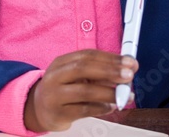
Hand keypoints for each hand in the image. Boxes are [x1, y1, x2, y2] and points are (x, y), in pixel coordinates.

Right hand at [24, 49, 138, 132]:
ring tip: (125, 96)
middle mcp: (55, 76)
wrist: (38, 109)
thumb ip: (97, 73)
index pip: (87, 55)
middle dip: (110, 71)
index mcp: (61, 62)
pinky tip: (111, 106)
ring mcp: (54, 95)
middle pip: (83, 68)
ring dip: (109, 93)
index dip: (110, 58)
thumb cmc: (62, 90)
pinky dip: (101, 108)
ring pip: (85, 91)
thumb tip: (125, 72)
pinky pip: (83, 110)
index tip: (130, 62)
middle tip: (129, 76)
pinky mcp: (58, 113)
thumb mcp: (74, 76)